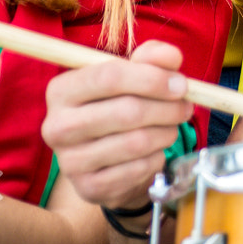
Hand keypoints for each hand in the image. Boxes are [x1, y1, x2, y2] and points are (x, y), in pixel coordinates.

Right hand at [41, 39, 192, 211]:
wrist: (107, 157)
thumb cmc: (118, 105)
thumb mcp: (132, 74)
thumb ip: (152, 57)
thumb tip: (171, 56)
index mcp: (61, 90)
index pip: (109, 76)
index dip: (152, 78)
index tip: (180, 84)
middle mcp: (57, 127)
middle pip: (126, 111)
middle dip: (167, 108)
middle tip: (185, 107)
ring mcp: (69, 161)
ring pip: (136, 142)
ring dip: (166, 133)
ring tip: (171, 127)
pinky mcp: (88, 187)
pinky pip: (138, 169)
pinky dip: (157, 157)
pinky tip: (154, 150)